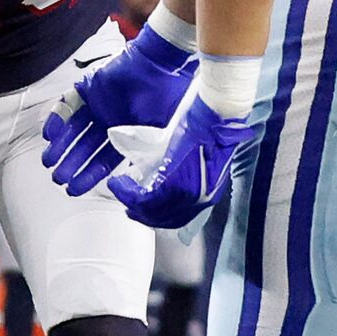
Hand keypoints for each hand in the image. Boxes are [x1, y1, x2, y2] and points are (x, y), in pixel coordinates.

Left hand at [45, 26, 196, 194]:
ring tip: (49, 162)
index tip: (74, 189)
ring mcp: (98, 104)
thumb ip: (146, 164)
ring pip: (73, 129)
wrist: (163, 66)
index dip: (89, 175)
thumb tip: (133, 189)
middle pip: (85, 147)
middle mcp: (110, 120)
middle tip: (59, 178)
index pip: (103, 159)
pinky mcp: (89, 87)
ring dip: (60, 145)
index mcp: (127, 134)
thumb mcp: (160, 140)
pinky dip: (56, 118)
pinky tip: (50, 135)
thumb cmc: (167, 100)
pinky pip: (67, 104)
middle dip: (71, 164)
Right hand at [104, 92, 253, 229]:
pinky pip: (142, 198)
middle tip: (128, 206)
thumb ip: (184, 171)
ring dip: (129, 200)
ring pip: (150, 211)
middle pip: (162, 219)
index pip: (177, 217)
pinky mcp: (173, 185)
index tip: (141, 208)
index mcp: (207, 193)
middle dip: (140, 214)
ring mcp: (186, 195)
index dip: (156, 214)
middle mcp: (198, 200)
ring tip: (120, 187)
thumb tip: (164, 172)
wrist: (217, 116)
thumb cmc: (210, 128)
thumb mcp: (198, 157)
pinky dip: (126, 192)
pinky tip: (119, 182)